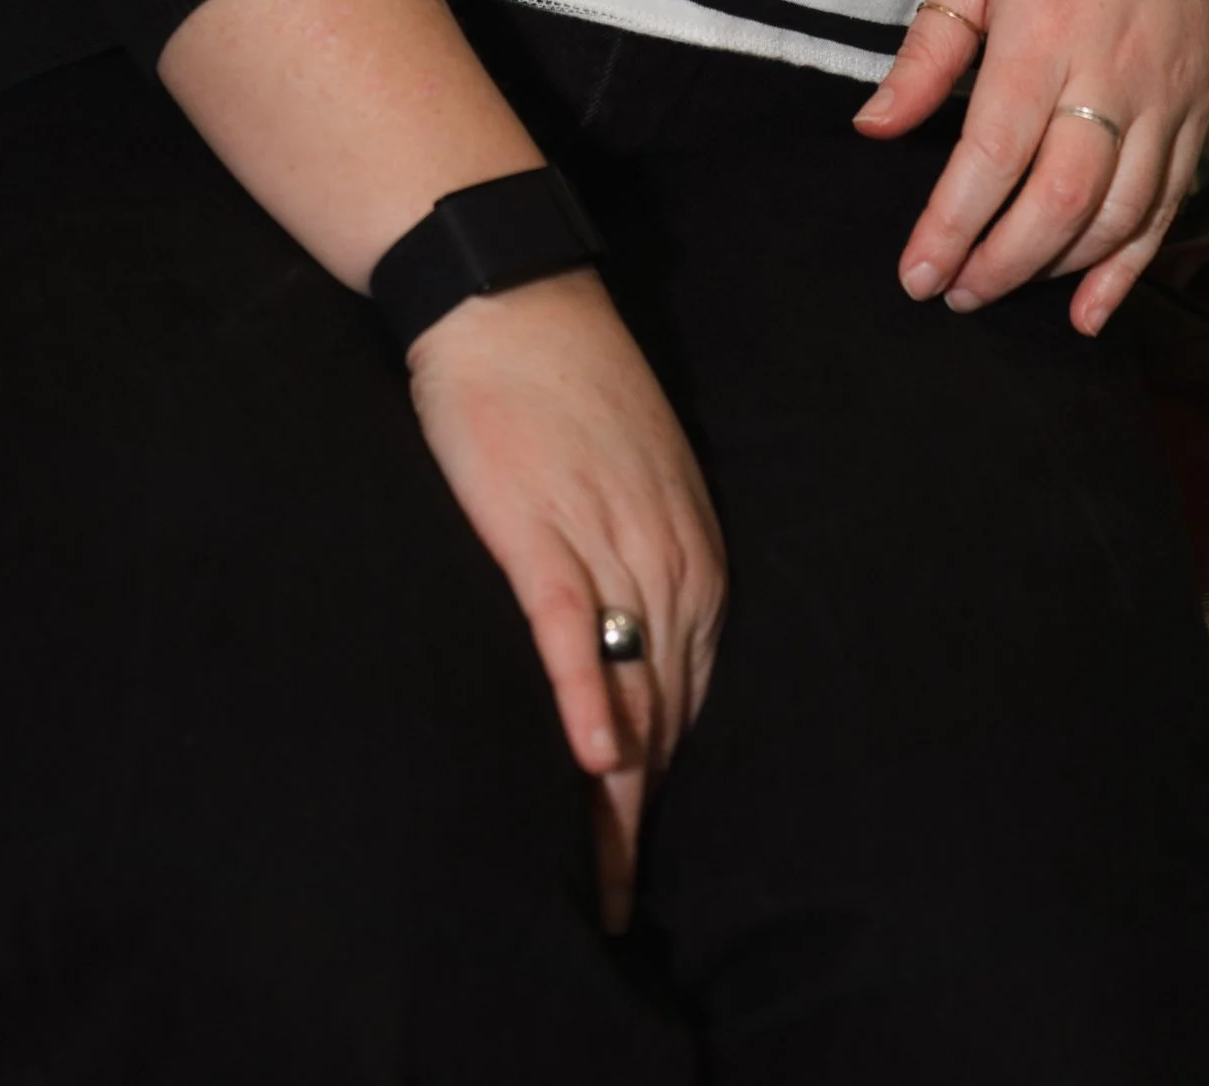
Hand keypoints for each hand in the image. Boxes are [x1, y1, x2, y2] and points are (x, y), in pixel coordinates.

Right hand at [408, 271, 726, 931]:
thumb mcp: (631, 480)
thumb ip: (639, 559)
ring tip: (600, 885)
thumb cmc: (565, 390)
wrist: (513, 299)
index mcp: (695, 550)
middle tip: (620, 907)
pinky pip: (571, 627)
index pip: (690, 693)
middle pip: (665, 712)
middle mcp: (670, 556)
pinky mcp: (542, 528)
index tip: (642, 855)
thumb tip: (634, 645)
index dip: (667, 779)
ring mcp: (610, 542)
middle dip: (644, 815)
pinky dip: (584, 695)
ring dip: (617, 794)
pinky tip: (588, 762)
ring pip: (626, 687)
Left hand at [853, 0, 1208, 334]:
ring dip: (1055, 269)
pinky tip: (1089, 307)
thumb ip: (929, 51)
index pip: (992, 155)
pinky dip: (1130, 267)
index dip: (951, 228)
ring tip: (998, 286)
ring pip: (1117, 216)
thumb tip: (874, 129)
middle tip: (951, 292)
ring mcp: (1168, 94)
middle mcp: (1113, 71)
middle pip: (1059, 202)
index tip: (915, 275)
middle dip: (999, 264)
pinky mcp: (1202, 105)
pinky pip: (1168, 205)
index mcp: (1044, 29)